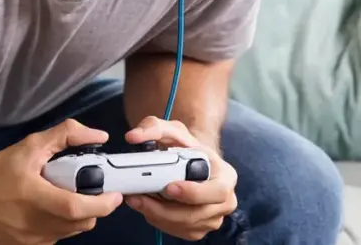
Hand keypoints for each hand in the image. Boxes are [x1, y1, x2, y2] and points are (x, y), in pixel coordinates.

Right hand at [0, 119, 122, 244]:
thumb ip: (66, 135)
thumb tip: (98, 136)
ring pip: (69, 233)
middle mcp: (34, 225)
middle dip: (93, 209)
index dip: (102, 204)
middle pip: (80, 224)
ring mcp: (29, 241)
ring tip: (66, 197)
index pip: (78, 208)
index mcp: (36, 198)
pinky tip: (48, 211)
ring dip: (76, 218)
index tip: (115, 194)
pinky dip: (59, 226)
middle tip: (91, 191)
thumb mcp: (30, 145)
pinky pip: (53, 239)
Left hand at [124, 117, 237, 241]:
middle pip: (196, 214)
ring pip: (184, 225)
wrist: (191, 162)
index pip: (216, 191)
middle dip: (165, 209)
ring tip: (137, 199)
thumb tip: (133, 136)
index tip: (169, 187)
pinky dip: (159, 221)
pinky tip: (148, 206)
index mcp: (226, 176)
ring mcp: (213, 218)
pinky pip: (178, 231)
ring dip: (157, 215)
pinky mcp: (199, 229)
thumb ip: (154, 128)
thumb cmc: (186, 147)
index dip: (193, 193)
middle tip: (140, 198)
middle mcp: (225, 201)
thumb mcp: (173, 131)